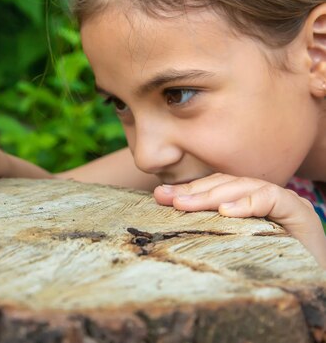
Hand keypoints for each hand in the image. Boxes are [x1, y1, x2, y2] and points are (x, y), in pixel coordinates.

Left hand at [153, 173, 325, 267]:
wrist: (311, 283)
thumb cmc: (270, 270)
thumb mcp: (233, 248)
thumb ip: (212, 233)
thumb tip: (174, 224)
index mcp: (247, 204)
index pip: (214, 189)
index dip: (187, 190)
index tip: (160, 197)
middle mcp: (263, 198)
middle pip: (224, 186)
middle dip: (192, 191)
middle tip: (165, 198)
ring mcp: (283, 201)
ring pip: (243, 187)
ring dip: (212, 195)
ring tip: (185, 204)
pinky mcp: (299, 212)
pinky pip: (271, 199)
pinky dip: (247, 203)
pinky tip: (226, 212)